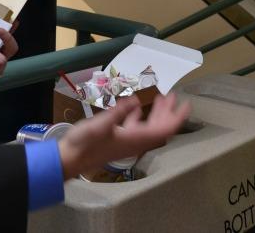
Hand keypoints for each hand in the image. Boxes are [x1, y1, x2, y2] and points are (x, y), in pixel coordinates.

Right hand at [57, 92, 190, 178]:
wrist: (69, 159)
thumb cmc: (85, 143)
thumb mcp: (102, 125)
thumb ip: (119, 112)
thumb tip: (136, 100)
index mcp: (136, 139)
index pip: (164, 129)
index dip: (177, 117)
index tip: (186, 105)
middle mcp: (135, 141)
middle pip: (160, 127)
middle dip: (168, 112)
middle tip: (173, 96)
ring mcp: (127, 141)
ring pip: (149, 127)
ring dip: (157, 113)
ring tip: (160, 98)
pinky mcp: (118, 139)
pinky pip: (135, 127)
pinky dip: (139, 116)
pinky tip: (136, 107)